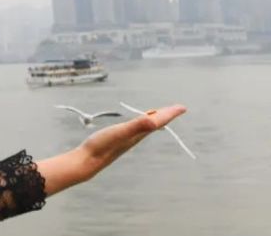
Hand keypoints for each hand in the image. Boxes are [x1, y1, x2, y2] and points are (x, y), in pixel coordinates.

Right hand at [37, 104, 186, 195]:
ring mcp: (128, 139)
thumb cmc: (102, 146)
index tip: (183, 107)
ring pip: (146, 127)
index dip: (170, 113)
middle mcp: (136, 136)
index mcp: (139, 133)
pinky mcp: (119, 139)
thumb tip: (154, 121)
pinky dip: (142, 122)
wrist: (87, 162)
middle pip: (155, 124)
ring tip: (161, 113)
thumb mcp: (119, 133)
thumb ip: (136, 126)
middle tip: (178, 108)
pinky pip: (136, 129)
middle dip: (166, 115)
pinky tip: (139, 122)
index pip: (158, 121)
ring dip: (155, 119)